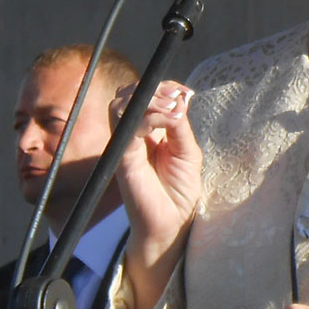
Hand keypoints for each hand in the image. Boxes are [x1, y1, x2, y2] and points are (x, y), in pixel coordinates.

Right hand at [111, 81, 201, 308]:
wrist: (172, 221)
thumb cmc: (179, 190)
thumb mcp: (188, 151)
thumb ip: (180, 125)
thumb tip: (180, 97)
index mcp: (149, 131)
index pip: (145, 96)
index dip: (163, 87)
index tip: (183, 91)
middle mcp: (133, 135)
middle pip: (129, 95)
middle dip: (154, 90)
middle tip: (175, 100)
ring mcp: (125, 145)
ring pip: (121, 106)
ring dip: (149, 101)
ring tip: (172, 111)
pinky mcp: (122, 158)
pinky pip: (128, 128)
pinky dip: (150, 119)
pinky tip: (169, 122)